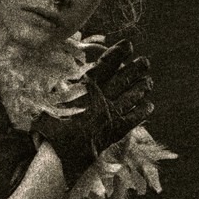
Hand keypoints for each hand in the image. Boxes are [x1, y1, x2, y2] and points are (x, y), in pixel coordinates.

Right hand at [30, 39, 152, 186]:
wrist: (58, 153)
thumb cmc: (49, 124)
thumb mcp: (53, 96)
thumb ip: (64, 82)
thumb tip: (73, 70)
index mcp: (85, 86)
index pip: (106, 64)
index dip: (118, 53)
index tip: (129, 45)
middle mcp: (101, 97)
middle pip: (122, 79)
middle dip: (135, 69)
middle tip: (145, 61)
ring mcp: (109, 114)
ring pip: (130, 96)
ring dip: (140, 88)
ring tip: (149, 81)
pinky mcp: (114, 130)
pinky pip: (132, 118)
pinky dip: (141, 111)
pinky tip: (149, 106)